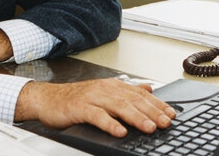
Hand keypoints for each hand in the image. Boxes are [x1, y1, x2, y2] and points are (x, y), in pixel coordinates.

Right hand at [14, 78, 175, 136]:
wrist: (47, 99)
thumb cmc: (75, 99)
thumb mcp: (104, 92)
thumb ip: (127, 90)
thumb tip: (149, 88)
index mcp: (113, 86)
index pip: (140, 95)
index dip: (157, 104)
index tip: (171, 114)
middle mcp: (105, 89)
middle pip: (133, 100)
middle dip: (152, 112)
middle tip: (166, 122)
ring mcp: (92, 98)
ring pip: (118, 106)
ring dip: (136, 117)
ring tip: (149, 127)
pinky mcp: (80, 108)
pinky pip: (97, 116)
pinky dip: (110, 124)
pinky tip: (120, 131)